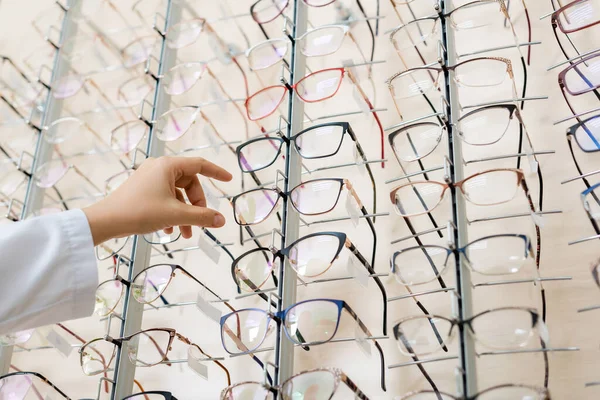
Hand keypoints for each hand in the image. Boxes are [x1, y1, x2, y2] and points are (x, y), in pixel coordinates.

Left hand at [83, 156, 232, 245]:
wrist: (107, 221)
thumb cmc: (140, 212)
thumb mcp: (176, 214)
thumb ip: (202, 217)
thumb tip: (222, 220)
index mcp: (168, 166)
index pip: (200, 164)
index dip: (217, 172)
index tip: (229, 180)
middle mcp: (159, 168)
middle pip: (190, 184)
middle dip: (196, 205)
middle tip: (199, 222)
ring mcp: (150, 178)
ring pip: (178, 195)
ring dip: (185, 214)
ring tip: (185, 234)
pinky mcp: (143, 189)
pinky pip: (166, 198)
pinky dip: (172, 213)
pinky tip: (170, 230)